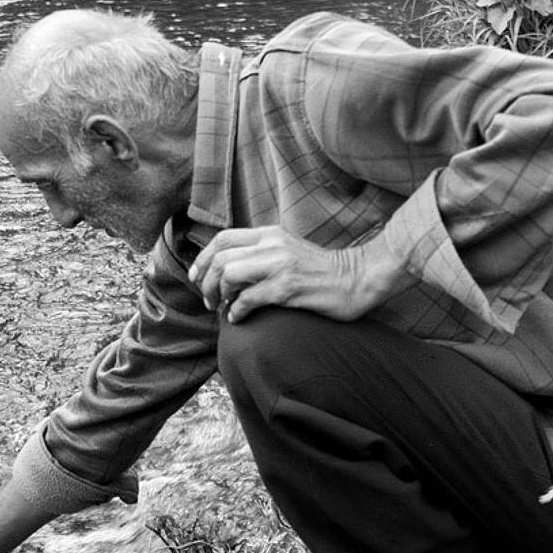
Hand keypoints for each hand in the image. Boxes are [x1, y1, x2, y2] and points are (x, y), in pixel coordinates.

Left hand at [188, 226, 409, 322]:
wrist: (356, 278)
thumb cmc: (320, 270)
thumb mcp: (286, 250)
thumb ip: (260, 253)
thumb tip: (226, 269)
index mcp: (270, 234)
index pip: (222, 238)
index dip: (203, 258)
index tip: (196, 277)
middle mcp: (273, 245)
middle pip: (220, 258)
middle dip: (206, 282)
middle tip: (208, 299)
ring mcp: (280, 265)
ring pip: (230, 275)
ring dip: (219, 295)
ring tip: (222, 308)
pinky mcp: (288, 287)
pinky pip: (248, 299)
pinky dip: (236, 311)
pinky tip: (237, 318)